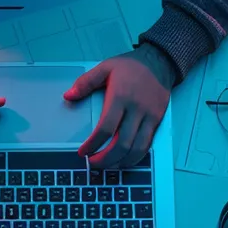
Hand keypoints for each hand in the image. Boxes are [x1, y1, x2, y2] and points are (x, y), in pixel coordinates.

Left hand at [66, 45, 177, 168]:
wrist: (159, 62)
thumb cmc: (131, 66)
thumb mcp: (105, 67)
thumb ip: (85, 82)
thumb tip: (68, 96)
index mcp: (120, 97)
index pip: (106, 128)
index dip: (93, 144)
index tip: (83, 152)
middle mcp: (136, 109)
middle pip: (122, 143)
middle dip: (106, 159)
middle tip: (93, 163)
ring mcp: (148, 117)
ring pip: (137, 148)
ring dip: (121, 162)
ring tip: (108, 166)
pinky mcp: (157, 121)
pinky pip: (147, 144)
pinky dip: (136, 157)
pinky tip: (125, 160)